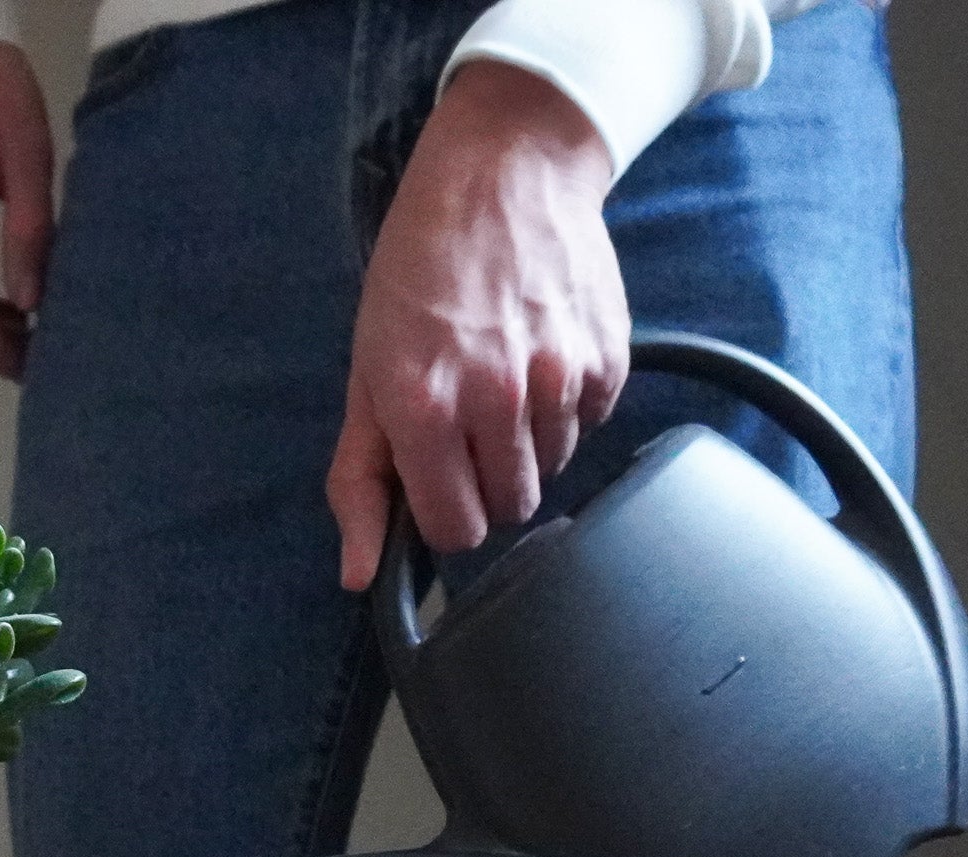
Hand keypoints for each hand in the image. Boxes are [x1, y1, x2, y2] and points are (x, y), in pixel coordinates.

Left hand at [328, 60, 629, 581]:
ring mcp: (560, 378)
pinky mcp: (608, 358)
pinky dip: (567, 410)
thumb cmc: (420, 270)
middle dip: (485, 485)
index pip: (454, 532)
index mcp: (425, 408)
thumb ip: (361, 481)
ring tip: (503, 382)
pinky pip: (589, 428)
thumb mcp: (366, 373)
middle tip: (468, 427)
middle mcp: (497, 398)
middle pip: (508, 511)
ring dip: (527, 446)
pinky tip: (541, 359)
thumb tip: (359, 575)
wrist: (504, 170)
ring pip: (551, 473)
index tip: (439, 485)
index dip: (444, 517)